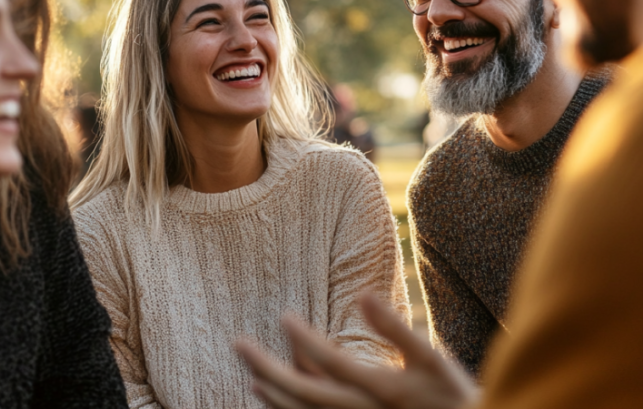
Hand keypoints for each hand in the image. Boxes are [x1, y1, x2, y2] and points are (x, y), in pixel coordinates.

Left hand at [236, 293, 479, 408]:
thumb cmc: (455, 400)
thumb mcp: (434, 362)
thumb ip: (397, 329)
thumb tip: (363, 295)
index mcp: (379, 390)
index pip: (329, 362)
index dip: (303, 340)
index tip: (282, 316)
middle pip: (303, 392)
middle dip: (266, 368)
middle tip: (238, 345)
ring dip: (275, 395)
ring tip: (251, 374)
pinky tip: (275, 399)